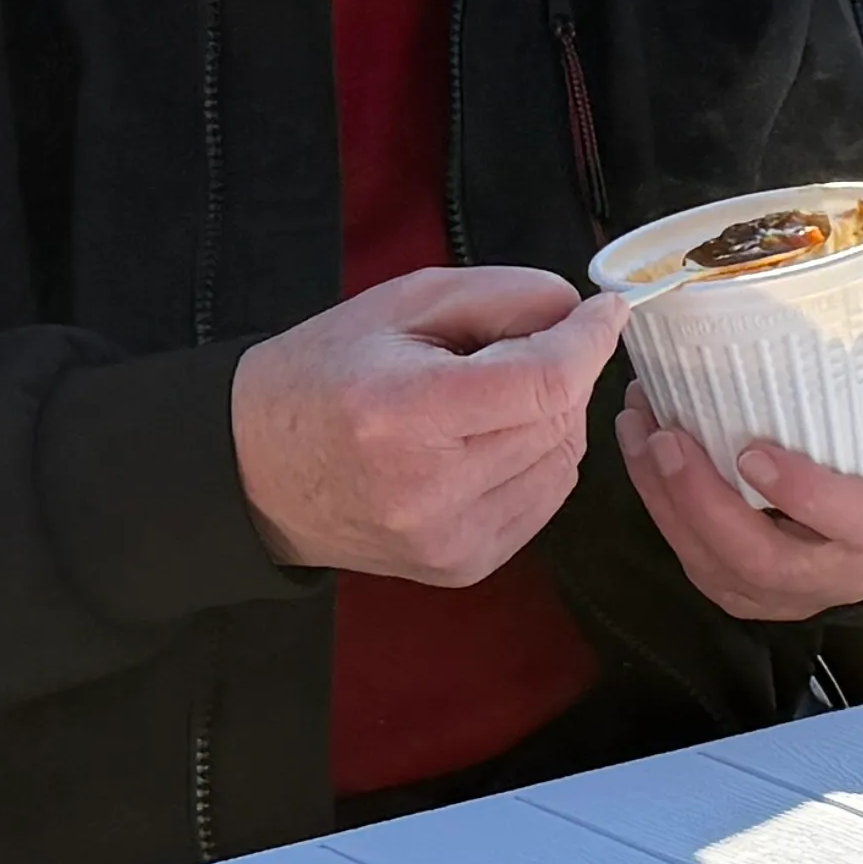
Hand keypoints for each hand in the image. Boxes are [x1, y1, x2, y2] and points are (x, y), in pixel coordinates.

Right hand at [232, 268, 626, 584]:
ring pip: (563, 460)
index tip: (606, 309)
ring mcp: (449, 539)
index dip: (588, 341)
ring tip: (493, 395)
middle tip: (516, 346)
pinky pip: (544, 498)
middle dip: (562, 371)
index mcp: (405, 413)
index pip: (544, 381)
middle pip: (559, 419)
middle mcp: (431, 490)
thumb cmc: (324, 373)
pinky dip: (539, 458)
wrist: (256, 472)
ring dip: (553, 416)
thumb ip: (500, 296)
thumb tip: (581, 311)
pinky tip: (490, 438)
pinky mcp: (462, 566)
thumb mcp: (402, 304)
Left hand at [623, 341, 862, 618]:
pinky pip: (690, 557)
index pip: (854, 524)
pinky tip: (639, 446)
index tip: (753, 452)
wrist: (856, 457)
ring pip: (713, 563)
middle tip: (667, 436)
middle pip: (763, 558)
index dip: (806, 496)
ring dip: (665, 498)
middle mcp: (837, 570)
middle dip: (704, 503)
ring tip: (641, 427)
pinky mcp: (738, 585)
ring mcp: (783, 587)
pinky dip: (657, 504)